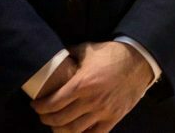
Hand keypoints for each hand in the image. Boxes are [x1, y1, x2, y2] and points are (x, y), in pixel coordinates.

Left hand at [32, 41, 153, 132]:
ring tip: (55, 125)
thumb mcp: (87, 49)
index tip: (35, 105)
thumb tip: (54, 59)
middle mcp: (90, 101)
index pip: (53, 103)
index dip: (40, 107)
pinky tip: (74, 132)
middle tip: (43, 115)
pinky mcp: (114, 118)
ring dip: (60, 130)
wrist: (139, 61)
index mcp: (82, 83)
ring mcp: (103, 111)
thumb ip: (69, 56)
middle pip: (60, 120)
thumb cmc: (111, 54)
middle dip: (46, 120)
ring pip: (74, 131)